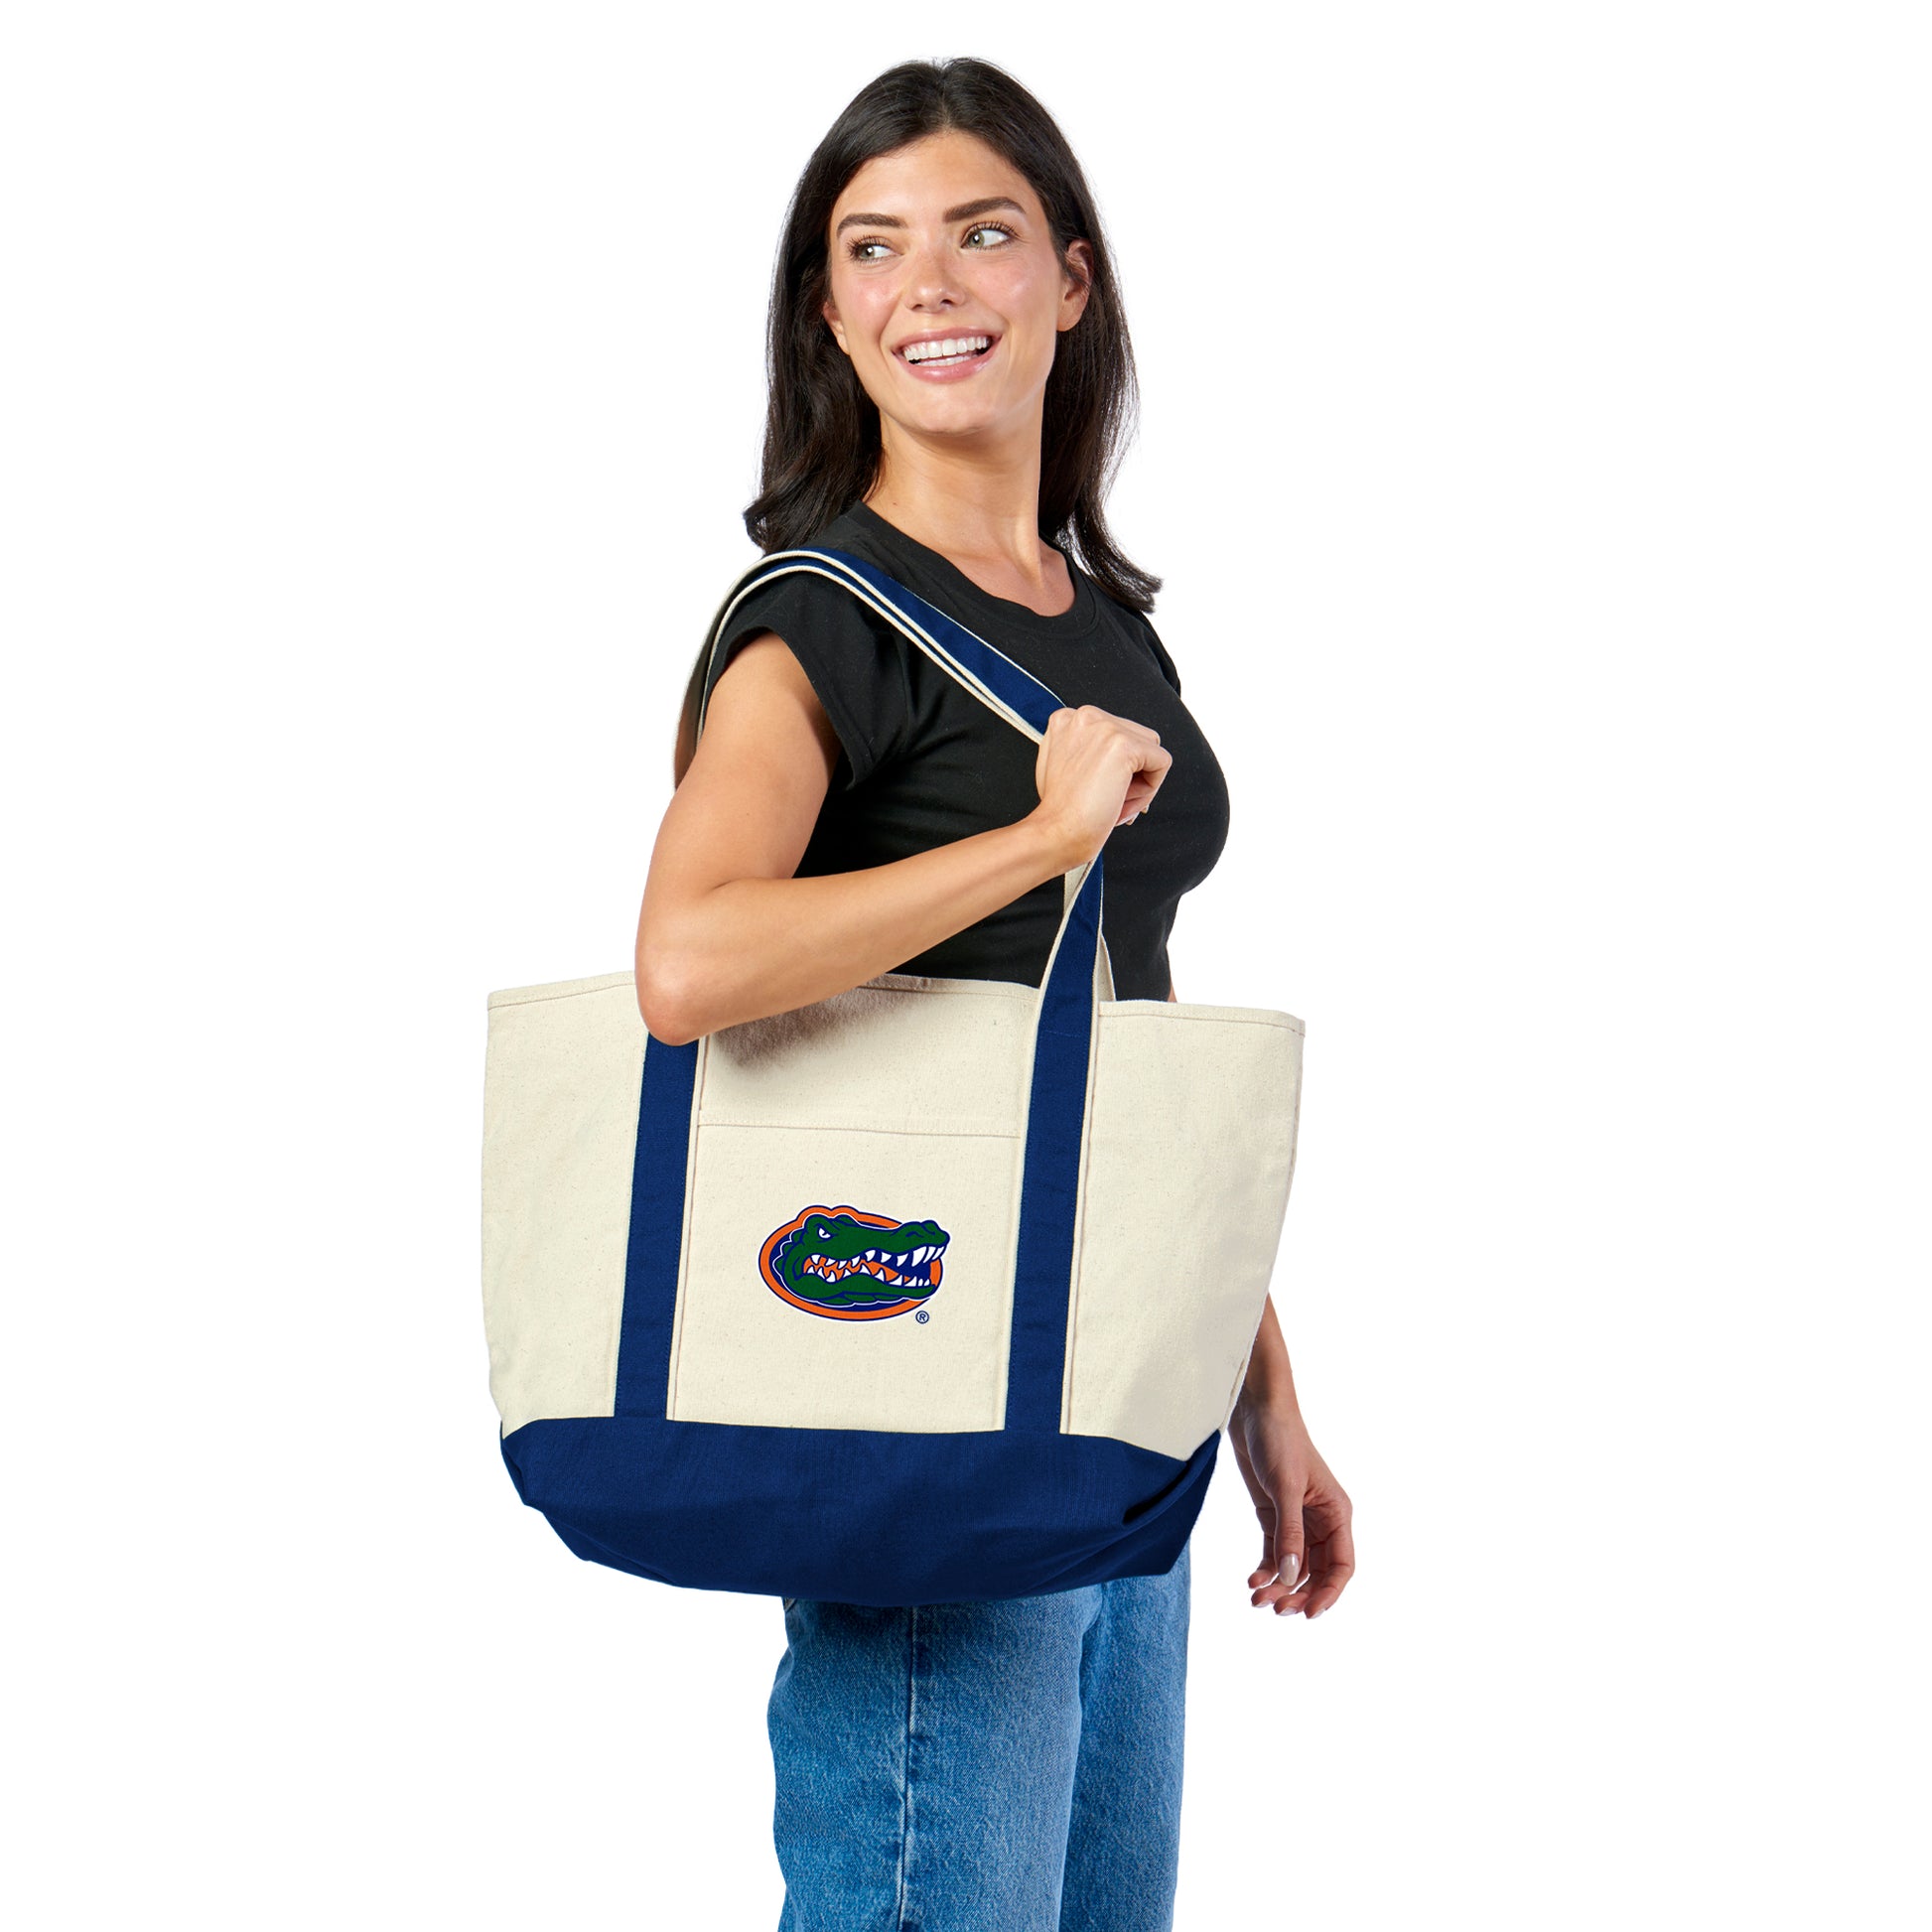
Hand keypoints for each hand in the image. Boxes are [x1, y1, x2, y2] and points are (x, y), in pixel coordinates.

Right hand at [1029, 703, 1172, 866]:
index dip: (1116, 768)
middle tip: (1110, 801)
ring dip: (1140, 782)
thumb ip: (1086, 751)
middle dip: (1130, 775)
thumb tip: (1117, 757)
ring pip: (1151, 750)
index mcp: (1068, 719)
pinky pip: (1162, 763)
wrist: (1054, 832)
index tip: (1101, 791)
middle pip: (1136, 739)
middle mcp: (1085, 716)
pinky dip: (1151, 789)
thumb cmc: (1059, 811)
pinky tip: (1123, 802)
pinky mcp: (1124, 745)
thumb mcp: (1064, 766)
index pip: (1115, 734)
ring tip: (1115, 802)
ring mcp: (1105, 728)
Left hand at [1227, 1395, 1355, 1619]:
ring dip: (1279, 1585)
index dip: (1329, 1593)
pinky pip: (1275, 1552)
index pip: (1342, 1565)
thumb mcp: (1285, 1488)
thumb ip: (1289, 1533)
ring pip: (1294, 1566)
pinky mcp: (1274, 1515)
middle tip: (1276, 1610)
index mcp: (1336, 1513)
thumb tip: (1291, 1577)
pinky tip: (1252, 1580)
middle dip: (1299, 1593)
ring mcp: (1297, 1520)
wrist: (1255, 1411)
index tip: (1309, 1614)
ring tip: (1256, 1599)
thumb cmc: (1279, 1441)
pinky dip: (1266, 1568)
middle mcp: (1321, 1521)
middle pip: (1317, 1571)